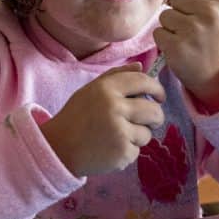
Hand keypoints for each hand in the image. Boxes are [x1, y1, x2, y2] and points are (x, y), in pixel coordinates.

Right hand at [40, 63, 165, 176]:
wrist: (59, 148)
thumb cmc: (77, 116)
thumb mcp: (91, 90)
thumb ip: (116, 75)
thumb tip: (141, 66)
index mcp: (107, 88)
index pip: (143, 81)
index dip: (156, 88)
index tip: (159, 96)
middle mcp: (115, 107)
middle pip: (154, 111)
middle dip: (156, 117)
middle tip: (149, 121)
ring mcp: (120, 131)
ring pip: (147, 133)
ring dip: (138, 136)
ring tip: (119, 136)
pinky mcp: (122, 152)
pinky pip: (138, 150)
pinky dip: (128, 151)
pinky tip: (111, 148)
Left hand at [154, 0, 218, 103]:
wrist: (218, 76)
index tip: (203, 7)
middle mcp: (213, 14)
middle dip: (181, 11)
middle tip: (196, 28)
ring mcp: (194, 31)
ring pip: (166, 14)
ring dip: (172, 26)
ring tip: (189, 39)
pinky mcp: (177, 47)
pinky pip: (158, 32)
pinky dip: (165, 41)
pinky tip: (180, 49)